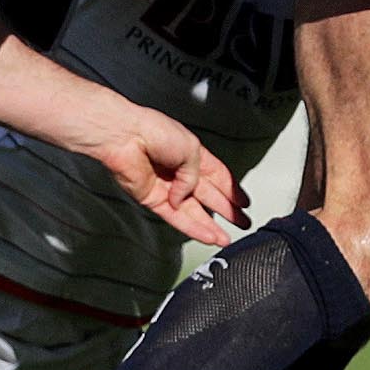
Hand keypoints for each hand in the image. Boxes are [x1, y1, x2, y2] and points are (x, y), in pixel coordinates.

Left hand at [71, 102, 247, 246]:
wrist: (126, 137)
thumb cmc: (153, 131)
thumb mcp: (191, 149)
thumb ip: (195, 178)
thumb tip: (186, 197)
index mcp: (191, 153)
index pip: (217, 175)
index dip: (231, 189)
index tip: (243, 203)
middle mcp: (179, 170)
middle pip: (208, 195)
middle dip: (226, 210)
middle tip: (240, 222)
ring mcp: (166, 186)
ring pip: (192, 211)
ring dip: (210, 226)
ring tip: (225, 237)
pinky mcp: (152, 199)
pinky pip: (175, 217)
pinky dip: (192, 227)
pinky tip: (206, 234)